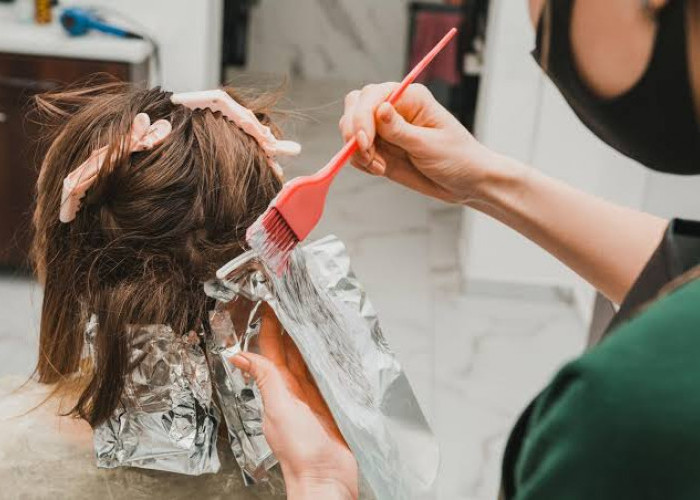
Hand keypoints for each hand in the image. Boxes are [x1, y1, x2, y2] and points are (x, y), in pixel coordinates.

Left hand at [230, 305, 357, 499]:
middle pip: (292, 352)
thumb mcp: (279, 409)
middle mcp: (295, 391)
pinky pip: (330, 376)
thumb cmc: (300, 451)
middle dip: (290, 328)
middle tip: (293, 301)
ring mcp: (315, 398)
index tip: (269, 303)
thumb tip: (237, 357)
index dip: (269, 327)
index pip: (271, 350)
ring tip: (312, 316)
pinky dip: (330, 360)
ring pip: (310, 361)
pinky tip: (334, 349)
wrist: (326, 478)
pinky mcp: (334, 405)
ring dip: (310, 340)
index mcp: (278, 389)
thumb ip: (265, 380)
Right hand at [339, 82, 497, 203]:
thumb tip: (380, 109)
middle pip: (355, 106)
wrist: (466, 182)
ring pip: (351, 130)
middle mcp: (393, 109)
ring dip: (357, 151)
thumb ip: (401, 130)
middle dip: (354, 131)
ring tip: (380, 167)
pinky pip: (357, 152)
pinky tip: (380, 170)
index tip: (364, 143)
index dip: (362, 117)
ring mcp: (384, 130)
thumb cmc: (457, 158)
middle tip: (368, 156)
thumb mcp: (429, 145)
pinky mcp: (381, 149)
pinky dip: (361, 162)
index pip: (372, 96)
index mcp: (410, 98)